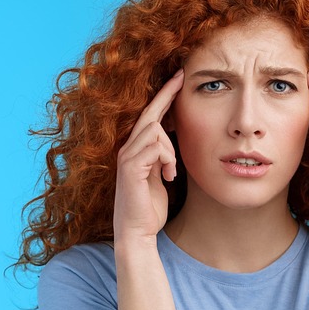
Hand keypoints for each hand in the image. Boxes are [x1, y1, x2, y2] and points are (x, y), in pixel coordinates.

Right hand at [114, 69, 183, 241]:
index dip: (163, 96)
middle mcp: (127, 149)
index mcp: (135, 150)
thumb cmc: (149, 208)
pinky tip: (168, 177)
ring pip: (155, 131)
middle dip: (166, 94)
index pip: (150, 117)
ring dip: (171, 151)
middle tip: (181, 76)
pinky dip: (168, 160)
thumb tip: (170, 144)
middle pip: (149, 114)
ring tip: (172, 173)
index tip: (177, 78)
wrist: (137, 232)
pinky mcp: (130, 168)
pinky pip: (155, 148)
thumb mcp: (159, 177)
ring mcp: (127, 157)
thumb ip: (162, 159)